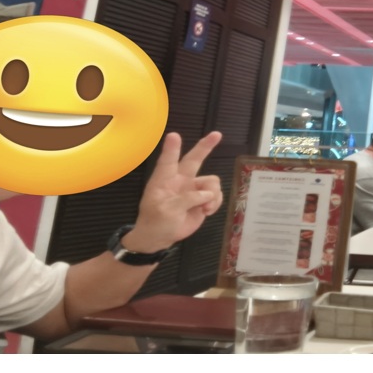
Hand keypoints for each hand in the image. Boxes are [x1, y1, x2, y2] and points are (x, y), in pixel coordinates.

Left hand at [124, 131, 224, 252]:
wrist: (160, 238)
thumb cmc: (155, 222)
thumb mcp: (166, 212)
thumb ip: (186, 200)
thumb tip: (207, 195)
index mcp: (164, 180)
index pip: (168, 161)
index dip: (172, 149)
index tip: (174, 135)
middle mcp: (180, 180)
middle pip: (194, 159)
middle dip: (205, 146)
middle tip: (217, 134)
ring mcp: (193, 189)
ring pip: (211, 182)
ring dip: (212, 195)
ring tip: (204, 208)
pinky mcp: (203, 200)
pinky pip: (216, 195)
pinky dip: (215, 203)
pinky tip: (207, 211)